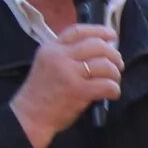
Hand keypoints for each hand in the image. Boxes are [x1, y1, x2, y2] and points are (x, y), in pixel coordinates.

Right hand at [9, 23, 123, 147]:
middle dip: (113, 54)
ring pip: (104, 64)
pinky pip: (106, 85)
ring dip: (115, 73)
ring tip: (114, 80)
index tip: (112, 36)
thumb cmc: (40, 93)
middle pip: (96, 45)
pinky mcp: (78, 90)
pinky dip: (114, 89)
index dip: (99, 31)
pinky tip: (112, 93)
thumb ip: (66, 54)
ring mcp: (69, 72)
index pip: (79, 31)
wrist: (29, 116)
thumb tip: (98, 50)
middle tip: (118, 64)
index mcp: (51, 48)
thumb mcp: (47, 64)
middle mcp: (60, 56)